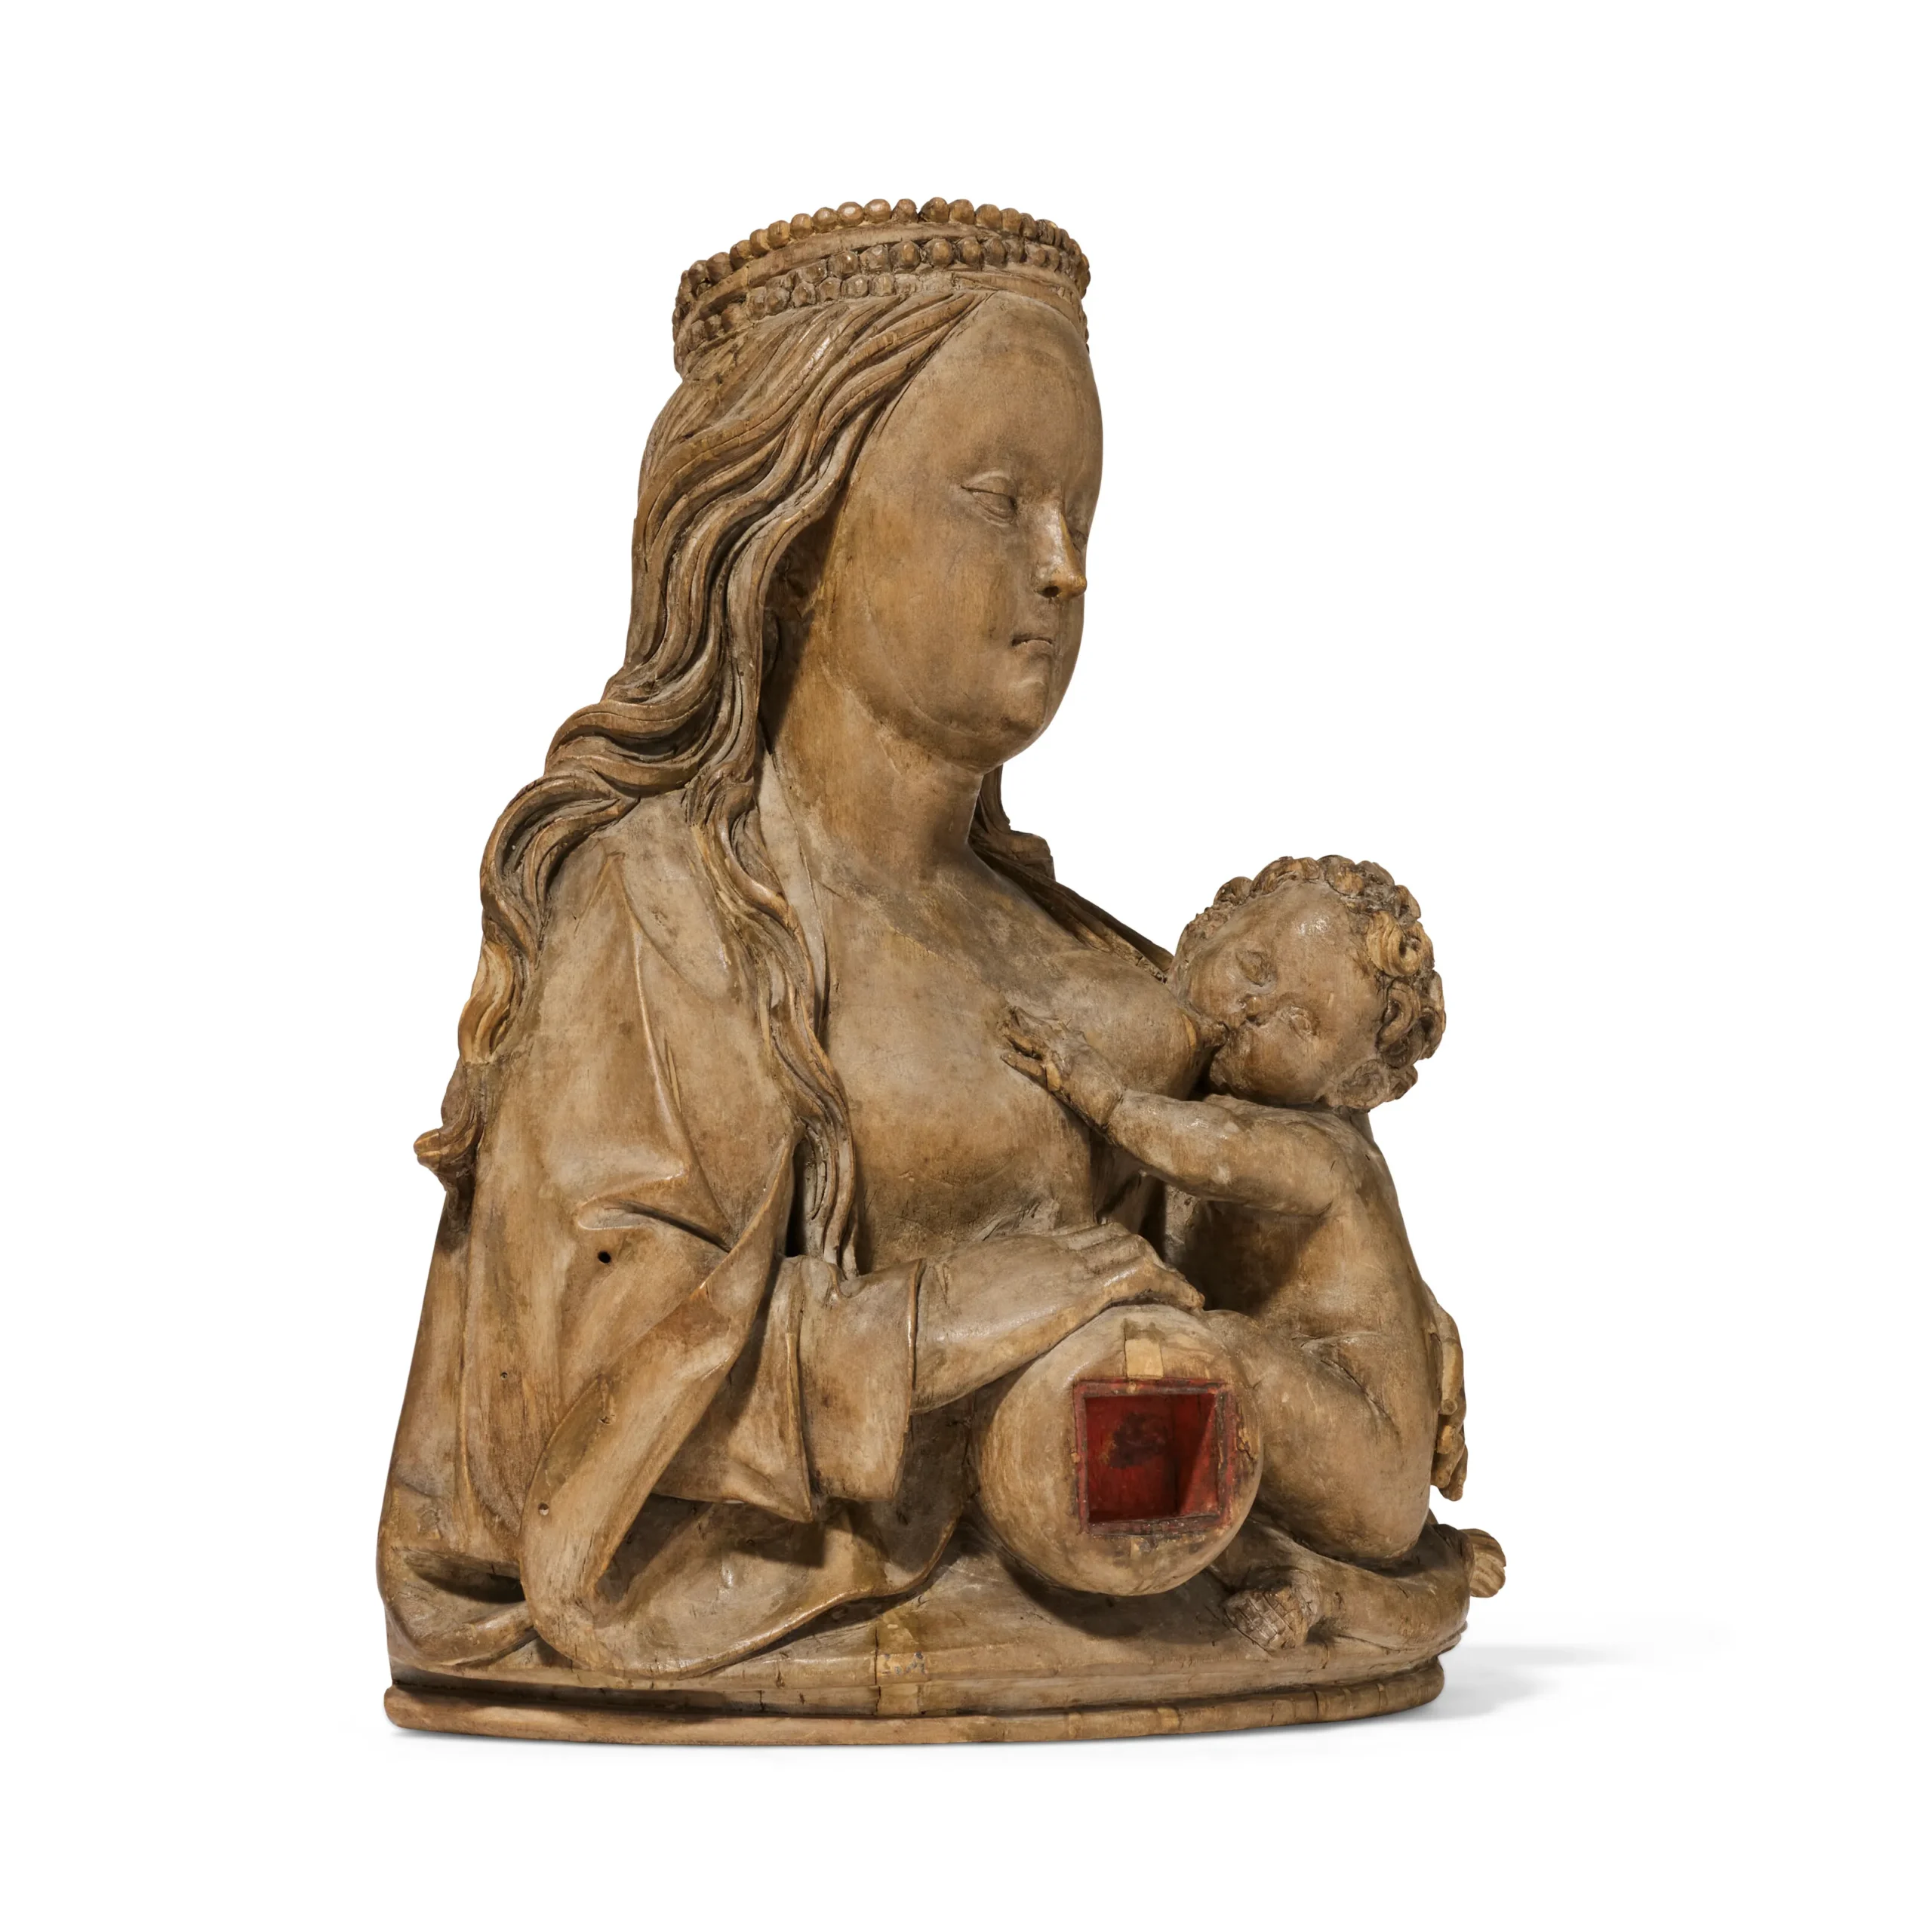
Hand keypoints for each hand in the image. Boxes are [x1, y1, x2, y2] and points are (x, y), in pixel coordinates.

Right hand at [914, 1222, 1202, 1410]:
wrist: (906, 1329)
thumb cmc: (914, 1336)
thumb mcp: (950, 1320)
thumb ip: (973, 1325)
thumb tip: (970, 1356)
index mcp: (1013, 1251)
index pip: (1076, 1239)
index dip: (1110, 1255)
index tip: (1129, 1280)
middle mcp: (1043, 1248)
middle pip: (1111, 1237)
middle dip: (1146, 1259)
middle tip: (1168, 1293)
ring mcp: (1061, 1267)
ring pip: (1134, 1250)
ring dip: (1165, 1274)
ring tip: (1188, 1303)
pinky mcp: (1075, 1294)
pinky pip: (1141, 1276)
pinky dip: (1173, 1286)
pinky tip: (1193, 1307)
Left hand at [1002, 1005, 1125, 1127]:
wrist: (1117, 1103)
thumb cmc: (1111, 1090)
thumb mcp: (1099, 1064)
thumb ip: (1087, 1050)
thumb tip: (1079, 1039)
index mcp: (1079, 1045)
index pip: (1057, 1027)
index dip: (1042, 1018)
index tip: (1030, 1010)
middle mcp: (1069, 1048)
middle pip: (1043, 1029)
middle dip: (1026, 1019)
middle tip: (1010, 1008)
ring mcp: (1061, 1061)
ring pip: (1034, 1043)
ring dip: (1017, 1034)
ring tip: (1001, 1025)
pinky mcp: (1055, 1078)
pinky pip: (1031, 1067)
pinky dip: (1017, 1060)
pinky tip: (1003, 1055)